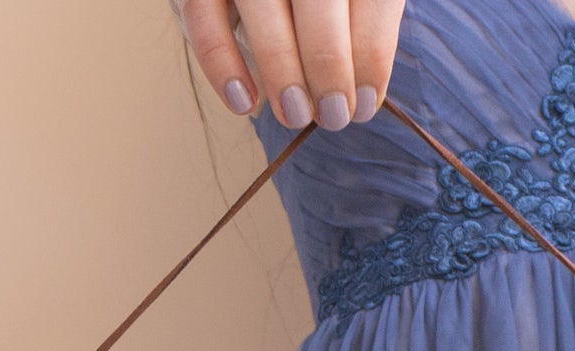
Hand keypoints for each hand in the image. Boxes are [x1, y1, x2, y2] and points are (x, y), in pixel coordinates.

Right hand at [172, 0, 404, 130]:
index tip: (366, 103)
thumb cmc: (306, 7)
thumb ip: (351, 37)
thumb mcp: (339, 9)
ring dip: (282, 67)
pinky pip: (203, 16)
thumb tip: (361, 99)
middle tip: (334, 116)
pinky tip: (245, 103)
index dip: (370, 53)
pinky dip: (222, 63)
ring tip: (295, 114)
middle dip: (329, 64)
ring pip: (261, 4)